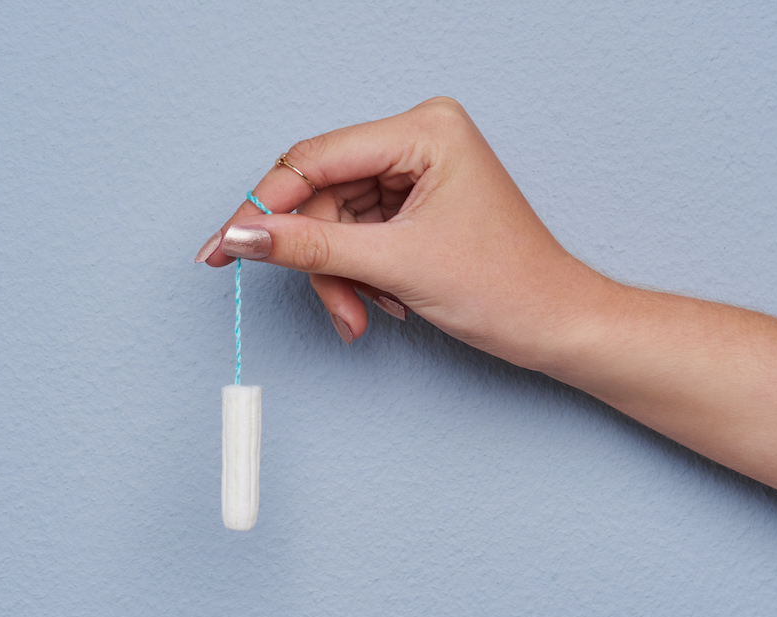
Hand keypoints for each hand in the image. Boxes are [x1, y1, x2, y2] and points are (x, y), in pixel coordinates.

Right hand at [195, 97, 611, 371]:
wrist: (554, 325)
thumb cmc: (506, 286)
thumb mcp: (396, 265)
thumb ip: (310, 247)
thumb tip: (242, 235)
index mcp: (424, 130)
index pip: (315, 160)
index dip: (263, 208)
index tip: (222, 247)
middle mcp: (417, 140)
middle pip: (321, 197)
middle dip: (321, 260)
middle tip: (336, 307)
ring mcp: (414, 173)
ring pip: (333, 224)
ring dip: (340, 277)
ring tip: (365, 313)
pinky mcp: (413, 205)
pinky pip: (355, 237)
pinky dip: (357, 277)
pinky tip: (383, 302)